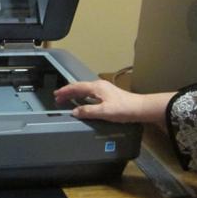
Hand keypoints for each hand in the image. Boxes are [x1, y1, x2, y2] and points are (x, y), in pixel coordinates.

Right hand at [54, 80, 173, 130]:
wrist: (140, 108)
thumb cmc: (123, 109)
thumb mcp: (104, 112)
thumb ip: (87, 111)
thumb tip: (74, 112)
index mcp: (96, 87)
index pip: (76, 87)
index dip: (65, 91)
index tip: (56, 95)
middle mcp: (99, 86)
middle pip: (79, 87)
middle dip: (68, 92)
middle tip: (58, 98)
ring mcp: (104, 89)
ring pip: (84, 90)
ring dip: (74, 94)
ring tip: (66, 99)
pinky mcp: (108, 95)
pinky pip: (90, 93)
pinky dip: (82, 96)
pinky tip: (81, 101)